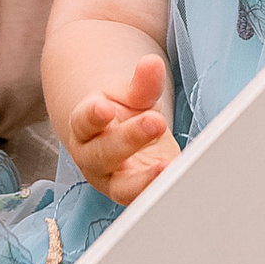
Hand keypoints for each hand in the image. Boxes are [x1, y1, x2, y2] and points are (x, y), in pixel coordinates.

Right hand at [63, 54, 177, 204]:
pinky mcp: (135, 195)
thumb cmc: (123, 111)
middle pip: (103, 154)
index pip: (83, 122)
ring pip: (122, 187)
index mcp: (84, 126)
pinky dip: (162, 192)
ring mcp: (112, 181)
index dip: (92, 116)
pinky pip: (146, 199)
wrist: (120, 136)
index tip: (105, 107)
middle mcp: (92, 157)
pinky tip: (180, 178)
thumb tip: (152, 64)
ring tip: (168, 166)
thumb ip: (142, 83)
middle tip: (156, 121)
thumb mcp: (131, 93)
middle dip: (129, 139)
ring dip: (144, 180)